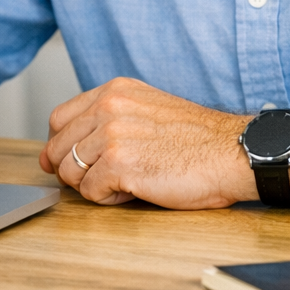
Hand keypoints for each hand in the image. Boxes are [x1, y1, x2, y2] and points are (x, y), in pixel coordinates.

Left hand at [38, 77, 254, 208]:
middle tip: (95, 181)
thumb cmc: (197, 139)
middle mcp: (108, 107)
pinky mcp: (119, 165)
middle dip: (70, 169)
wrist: (231, 152)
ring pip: (69, 173)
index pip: (60, 118)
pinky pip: (90, 192)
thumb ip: (111, 117)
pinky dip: (109, 199)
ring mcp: (111, 135)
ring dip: (93, 185)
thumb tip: (71, 144)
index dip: (59, 144)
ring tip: (125, 183)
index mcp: (114, 91)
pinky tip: (135, 191)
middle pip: (58, 147)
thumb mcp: (148, 108)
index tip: (63, 160)